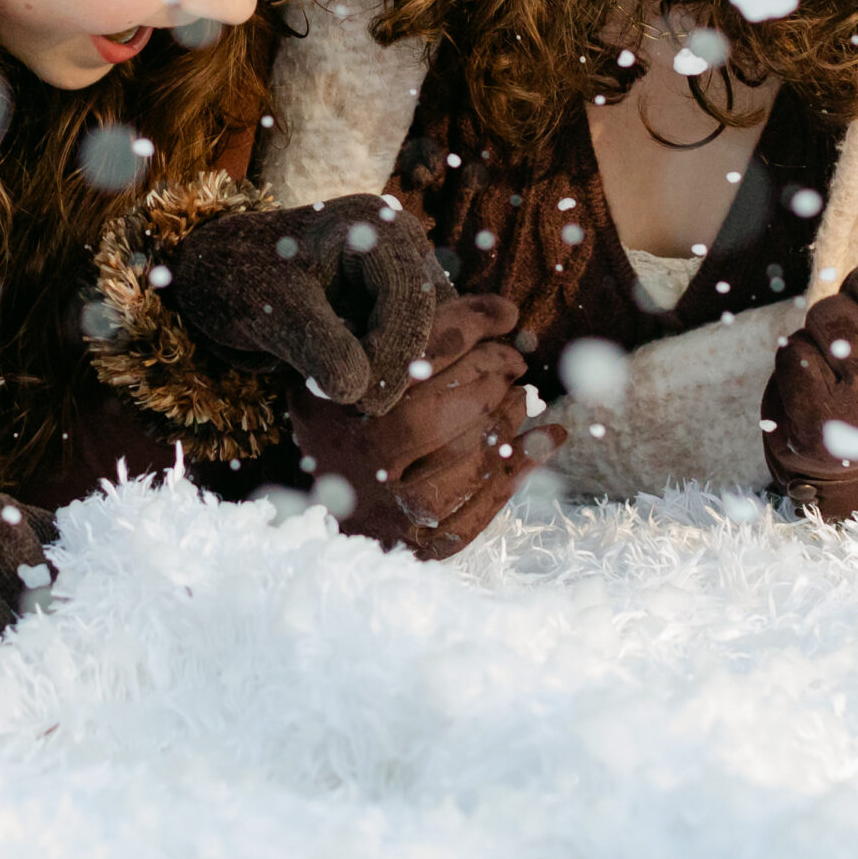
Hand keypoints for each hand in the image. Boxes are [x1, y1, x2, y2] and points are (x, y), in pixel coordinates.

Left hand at [166, 194, 441, 415]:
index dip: (397, 352)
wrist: (217, 276)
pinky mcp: (390, 299)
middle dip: (396, 364)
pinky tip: (347, 381)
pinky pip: (406, 340)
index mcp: (372, 225)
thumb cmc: (239, 281)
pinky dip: (384, 368)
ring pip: (423, 332)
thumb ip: (319, 348)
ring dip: (392, 369)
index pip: (411, 294)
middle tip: (358, 408)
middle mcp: (397, 241)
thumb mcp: (273, 313)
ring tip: (342, 390)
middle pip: (426, 314)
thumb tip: (360, 390)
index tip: (367, 404)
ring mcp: (397, 270)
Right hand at [290, 294, 561, 558]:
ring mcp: (388, 512)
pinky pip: (480, 511)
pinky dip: (520, 471)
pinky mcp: (418, 548)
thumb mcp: (333, 376)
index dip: (470, 324)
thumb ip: (382, 342)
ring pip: (465, 461)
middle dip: (491, 374)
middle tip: (514, 360)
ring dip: (507, 422)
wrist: (312, 521)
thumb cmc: (332, 429)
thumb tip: (471, 309)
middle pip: (441, 408)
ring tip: (523, 397)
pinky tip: (545, 441)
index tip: (505, 313)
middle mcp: (358, 459)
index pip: (416, 352)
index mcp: (337, 405)